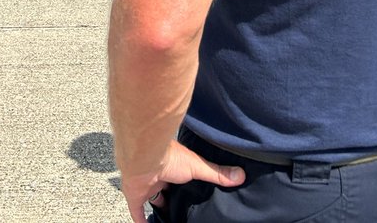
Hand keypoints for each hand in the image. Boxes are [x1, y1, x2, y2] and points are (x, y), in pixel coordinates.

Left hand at [120, 140, 244, 222]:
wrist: (145, 159)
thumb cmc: (171, 158)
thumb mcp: (198, 167)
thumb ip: (217, 173)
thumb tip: (241, 175)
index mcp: (173, 166)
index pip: (180, 177)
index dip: (185, 186)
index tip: (194, 194)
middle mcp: (158, 176)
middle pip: (166, 189)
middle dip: (173, 198)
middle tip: (184, 210)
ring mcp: (146, 186)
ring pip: (153, 199)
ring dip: (159, 208)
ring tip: (170, 219)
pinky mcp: (135, 197)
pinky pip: (137, 212)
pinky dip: (141, 221)